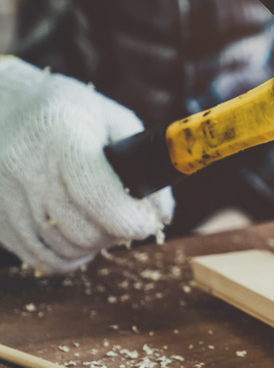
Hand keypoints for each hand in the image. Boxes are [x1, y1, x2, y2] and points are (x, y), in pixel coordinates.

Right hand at [0, 56, 174, 272]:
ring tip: (102, 226)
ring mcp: (6, 196)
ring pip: (63, 249)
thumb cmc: (64, 109)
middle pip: (83, 230)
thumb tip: (164, 211)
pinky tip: (78, 242)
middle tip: (126, 222)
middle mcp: (27, 169)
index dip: (131, 220)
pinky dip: (66, 258)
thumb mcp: (108, 116)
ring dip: (92, 246)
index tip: (147, 222)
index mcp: (62, 138)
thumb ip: (144, 157)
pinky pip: (39, 258)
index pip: (99, 198)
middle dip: (115, 233)